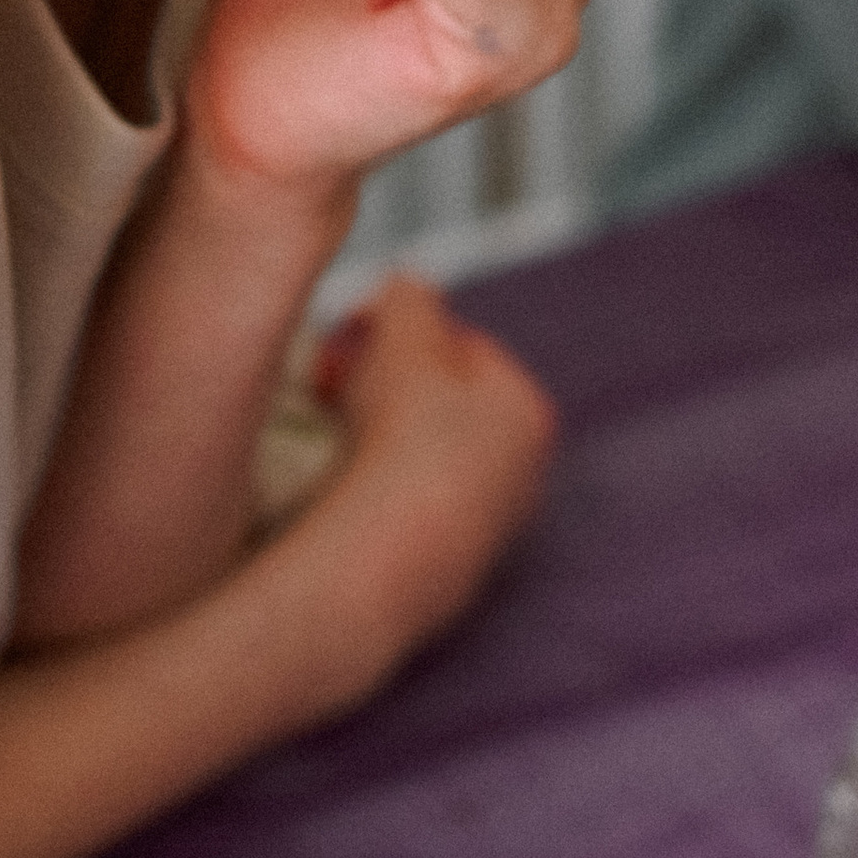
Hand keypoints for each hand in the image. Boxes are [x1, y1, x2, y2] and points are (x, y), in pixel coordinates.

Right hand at [278, 274, 557, 704]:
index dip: (399, 330)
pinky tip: (338, 483)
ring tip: (329, 424)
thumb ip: (408, 298)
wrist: (384, 566)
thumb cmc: (403, 442)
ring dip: (376, 430)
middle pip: (444, 400)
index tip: (349, 334)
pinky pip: (407, 505)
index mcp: (528, 409)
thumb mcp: (403, 337)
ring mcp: (488, 527)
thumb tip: (407, 288)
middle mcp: (524, 472)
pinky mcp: (448, 569)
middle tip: (332, 378)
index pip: (463, 344)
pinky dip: (374, 485)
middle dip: (383, 380)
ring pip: (424, 454)